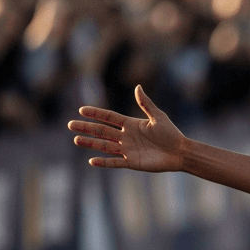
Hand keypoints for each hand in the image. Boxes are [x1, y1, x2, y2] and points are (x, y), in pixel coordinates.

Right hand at [68, 85, 187, 171]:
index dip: (96, 114)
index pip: (109, 117)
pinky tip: (92, 161)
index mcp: (131, 124)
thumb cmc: (171, 133)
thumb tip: (137, 86)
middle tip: (70, 125)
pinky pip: (115, 163)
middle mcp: (126, 136)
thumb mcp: (157, 116)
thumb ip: (145, 103)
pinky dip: (104, 162)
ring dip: (91, 143)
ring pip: (105, 146)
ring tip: (76, 139)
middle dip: (87, 128)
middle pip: (102, 131)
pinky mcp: (132, 162)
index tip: (82, 110)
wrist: (179, 152)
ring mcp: (127, 150)